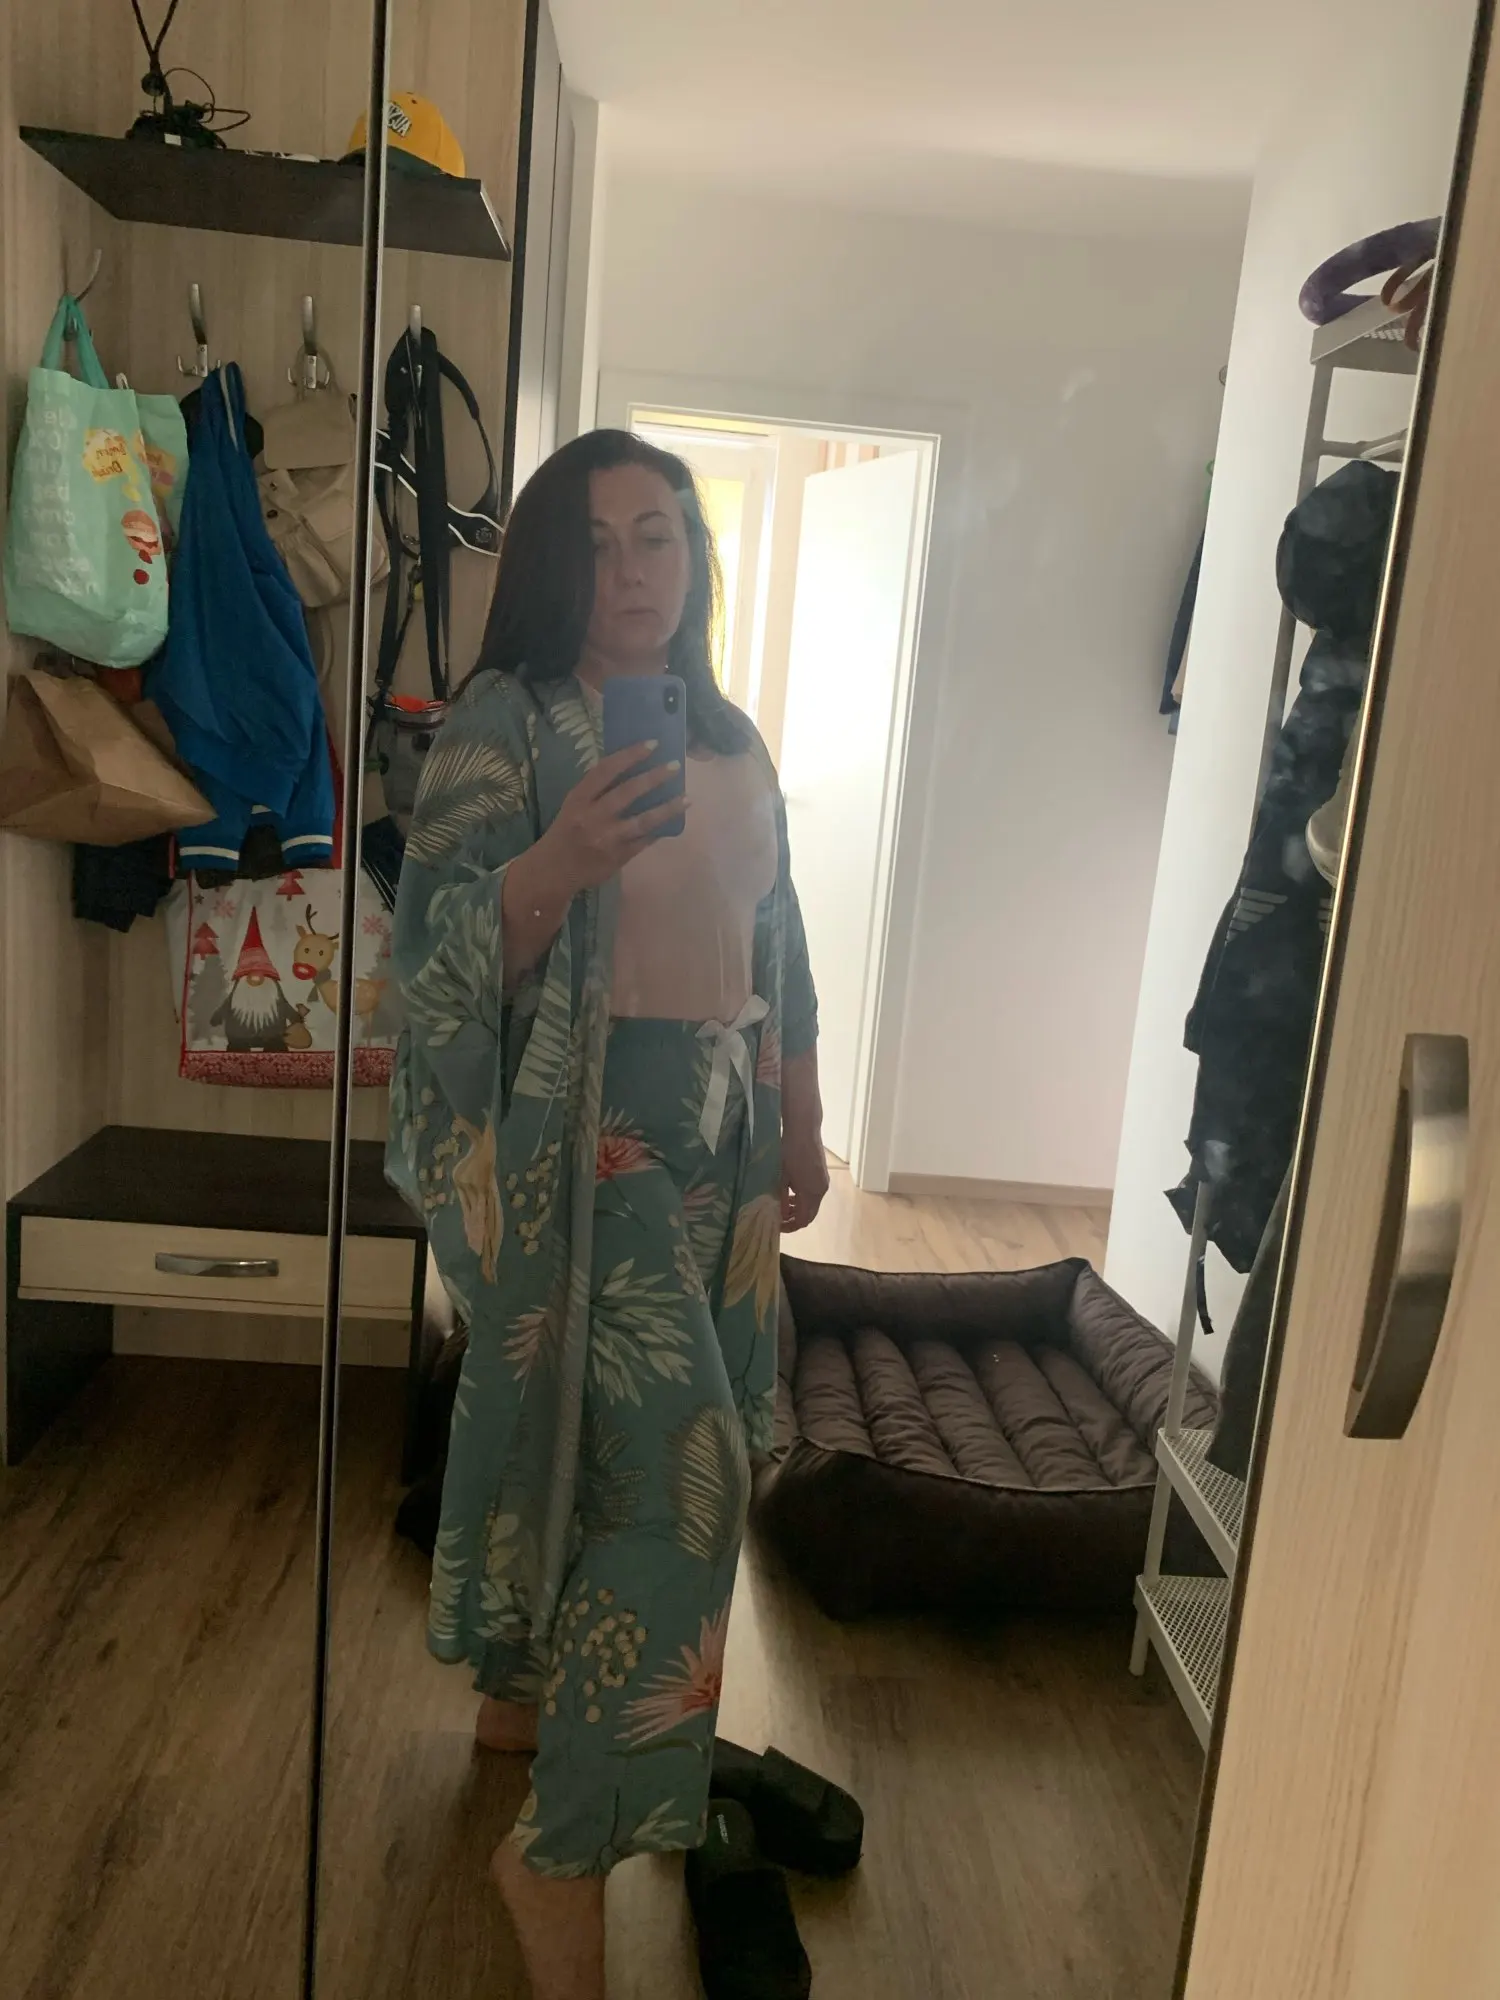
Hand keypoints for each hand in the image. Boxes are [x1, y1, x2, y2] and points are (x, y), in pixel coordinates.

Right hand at [542, 744, 686, 893]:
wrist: (554, 870)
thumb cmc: (566, 831)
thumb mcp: (574, 805)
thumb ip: (597, 790)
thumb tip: (632, 769)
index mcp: (579, 799)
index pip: (606, 770)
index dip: (630, 755)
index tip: (652, 744)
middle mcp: (593, 817)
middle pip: (628, 792)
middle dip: (654, 777)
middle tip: (675, 766)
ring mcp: (607, 839)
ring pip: (643, 821)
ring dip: (667, 808)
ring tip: (687, 798)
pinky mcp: (618, 857)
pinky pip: (644, 841)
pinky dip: (659, 830)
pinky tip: (673, 821)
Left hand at [781, 1121, 828, 1232]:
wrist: (804, 1130)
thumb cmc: (789, 1152)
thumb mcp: (782, 1177)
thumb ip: (783, 1197)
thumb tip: (781, 1214)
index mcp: (810, 1193)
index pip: (803, 1220)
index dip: (790, 1226)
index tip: (777, 1225)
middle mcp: (821, 1191)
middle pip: (810, 1215)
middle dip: (795, 1219)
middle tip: (779, 1219)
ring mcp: (823, 1183)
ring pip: (813, 1205)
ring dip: (800, 1209)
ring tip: (784, 1206)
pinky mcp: (823, 1176)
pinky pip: (815, 1195)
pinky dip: (804, 1199)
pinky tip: (792, 1193)